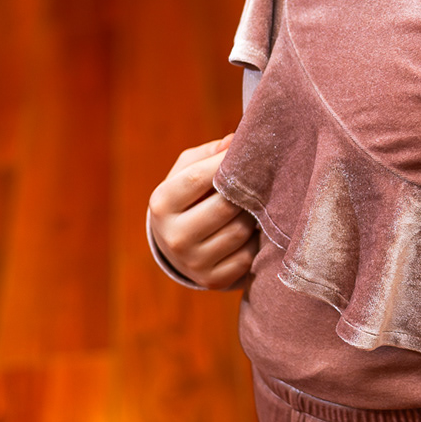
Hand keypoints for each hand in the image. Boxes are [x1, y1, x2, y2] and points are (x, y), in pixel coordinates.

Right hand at [148, 135, 257, 287]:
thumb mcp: (186, 172)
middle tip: (258, 182)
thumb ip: (208, 155)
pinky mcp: (212, 280)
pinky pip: (248, 255)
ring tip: (252, 207)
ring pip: (240, 231)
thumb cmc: (188, 198)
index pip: (196, 177)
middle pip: (225, 206)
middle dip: (245, 192)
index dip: (225, 162)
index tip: (246, 151)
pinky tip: (250, 233)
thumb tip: (234, 141)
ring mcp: (192, 263)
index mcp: (162, 204)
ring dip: (253, 216)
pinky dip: (255, 242)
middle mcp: (173, 237)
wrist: (178, 246)